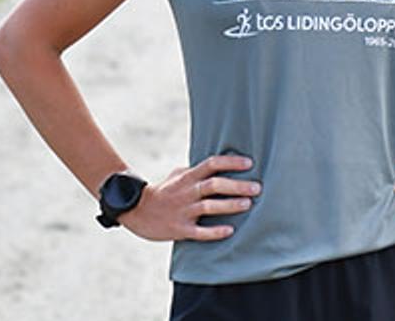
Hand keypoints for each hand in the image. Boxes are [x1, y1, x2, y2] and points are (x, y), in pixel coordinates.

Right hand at [118, 153, 260, 241]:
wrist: (136, 212)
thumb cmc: (162, 192)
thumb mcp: (176, 176)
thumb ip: (195, 170)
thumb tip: (217, 163)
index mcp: (187, 177)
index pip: (211, 164)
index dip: (231, 163)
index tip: (249, 164)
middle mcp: (186, 192)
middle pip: (214, 185)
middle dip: (237, 186)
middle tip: (257, 187)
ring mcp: (183, 211)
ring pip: (209, 206)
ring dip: (230, 205)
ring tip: (248, 204)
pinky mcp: (179, 229)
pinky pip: (199, 231)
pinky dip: (215, 231)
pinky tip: (230, 231)